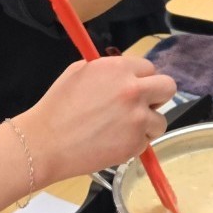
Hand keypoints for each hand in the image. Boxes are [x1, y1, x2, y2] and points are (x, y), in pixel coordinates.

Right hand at [17, 56, 175, 183]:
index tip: (132, 87)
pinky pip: (146, 142)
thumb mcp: (79, 71)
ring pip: (160, 120)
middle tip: (140, 105)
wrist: (45, 142)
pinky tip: (112, 142)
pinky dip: (134, 144)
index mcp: (119, 68)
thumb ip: (108, 70)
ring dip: (146, 124)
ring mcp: (137, 118)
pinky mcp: (135, 144)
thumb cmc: (57, 106)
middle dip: (156, 96)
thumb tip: (123, 74)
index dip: (140, 78)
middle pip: (168, 87)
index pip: (149, 67)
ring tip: (122, 129)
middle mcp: (133, 90)